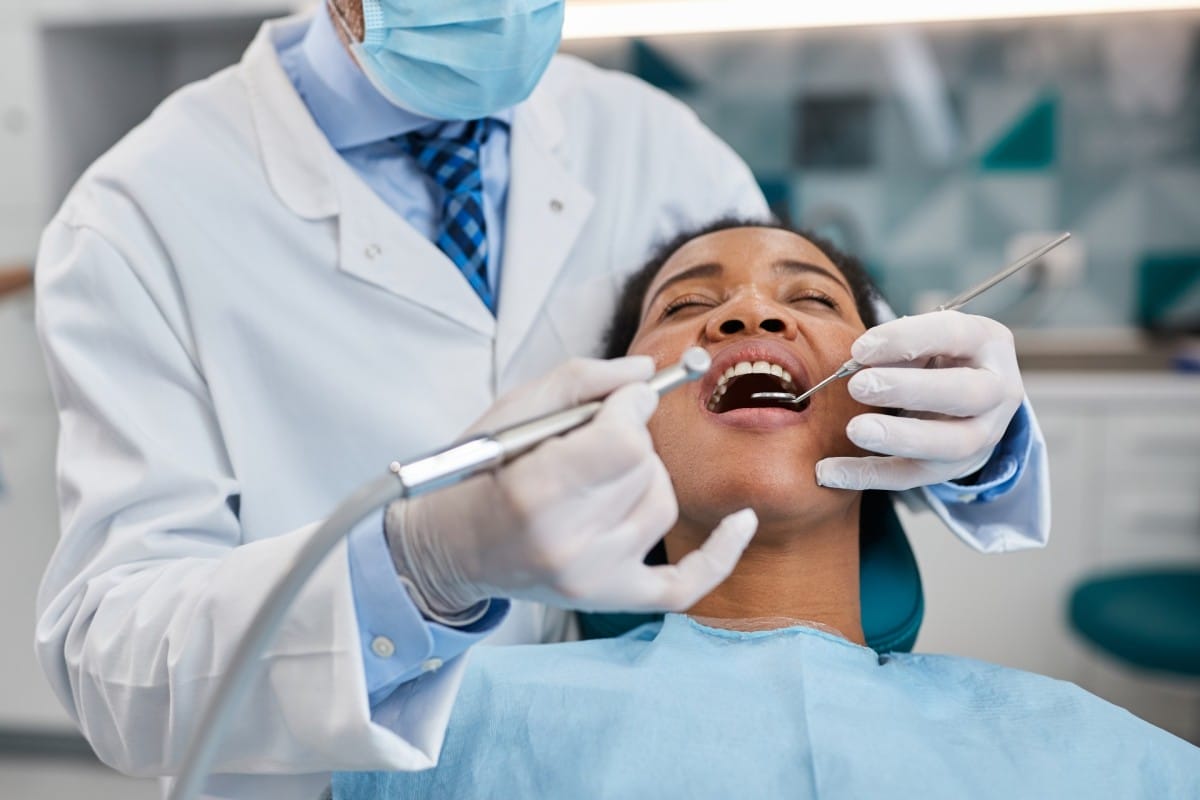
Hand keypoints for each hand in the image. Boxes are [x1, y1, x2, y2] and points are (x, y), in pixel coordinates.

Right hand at [388, 357, 757, 614]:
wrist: (452, 546)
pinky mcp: (611, 598)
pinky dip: (720, 553)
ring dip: (645, 478)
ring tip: (599, 478)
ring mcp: (593, 577)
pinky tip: (743, 522)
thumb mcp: (513, 411)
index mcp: (536, 492)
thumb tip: (648, 374)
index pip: (624, 441)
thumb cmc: (479, 472)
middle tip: (590, 443)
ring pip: (663, 503)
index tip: (623, 398)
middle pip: (646, 467)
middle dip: (628, 440)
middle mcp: (568, 543)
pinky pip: (686, 583)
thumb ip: (584, 380)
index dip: (631, 408)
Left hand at [816, 311, 1022, 491]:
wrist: (969, 402)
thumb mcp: (929, 339)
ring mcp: (982, 436)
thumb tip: (858, 359)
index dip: (906, 339)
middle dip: (909, 390)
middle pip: (965, 394)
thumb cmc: (939, 358)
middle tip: (858, 386)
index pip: (956, 335)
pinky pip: (910, 477)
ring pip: (950, 444)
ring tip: (855, 430)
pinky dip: (868, 476)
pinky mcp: (951, 469)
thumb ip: (900, 345)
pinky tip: (830, 472)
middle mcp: (997, 392)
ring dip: (899, 437)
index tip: (859, 348)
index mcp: (990, 344)